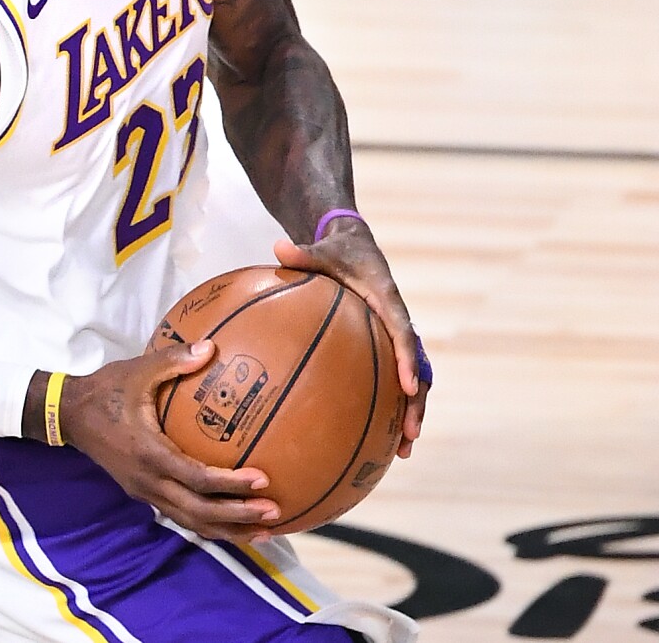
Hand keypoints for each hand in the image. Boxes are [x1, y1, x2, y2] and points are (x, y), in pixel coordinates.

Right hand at [62, 341, 281, 542]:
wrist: (67, 414)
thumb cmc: (104, 391)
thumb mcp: (137, 372)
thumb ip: (173, 361)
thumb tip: (212, 347)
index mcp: (149, 453)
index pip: (196, 478)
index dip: (231, 484)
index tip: (262, 480)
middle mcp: (147, 480)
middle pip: (198, 511)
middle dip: (237, 516)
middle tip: (274, 511)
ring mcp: (144, 492)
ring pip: (190, 522)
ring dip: (226, 529)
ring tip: (264, 531)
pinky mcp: (143, 494)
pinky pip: (180, 516)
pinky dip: (208, 524)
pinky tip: (232, 524)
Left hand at [274, 219, 427, 456]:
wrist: (355, 244)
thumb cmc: (337, 250)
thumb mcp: (321, 250)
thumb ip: (302, 253)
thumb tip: (278, 246)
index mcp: (387, 299)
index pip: (402, 332)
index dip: (407, 359)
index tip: (408, 385)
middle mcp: (397, 320)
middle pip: (417, 367)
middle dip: (416, 402)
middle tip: (410, 433)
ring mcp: (394, 335)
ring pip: (411, 379)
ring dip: (410, 412)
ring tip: (403, 449)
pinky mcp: (385, 345)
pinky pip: (391, 376)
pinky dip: (390, 403)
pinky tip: (378, 435)